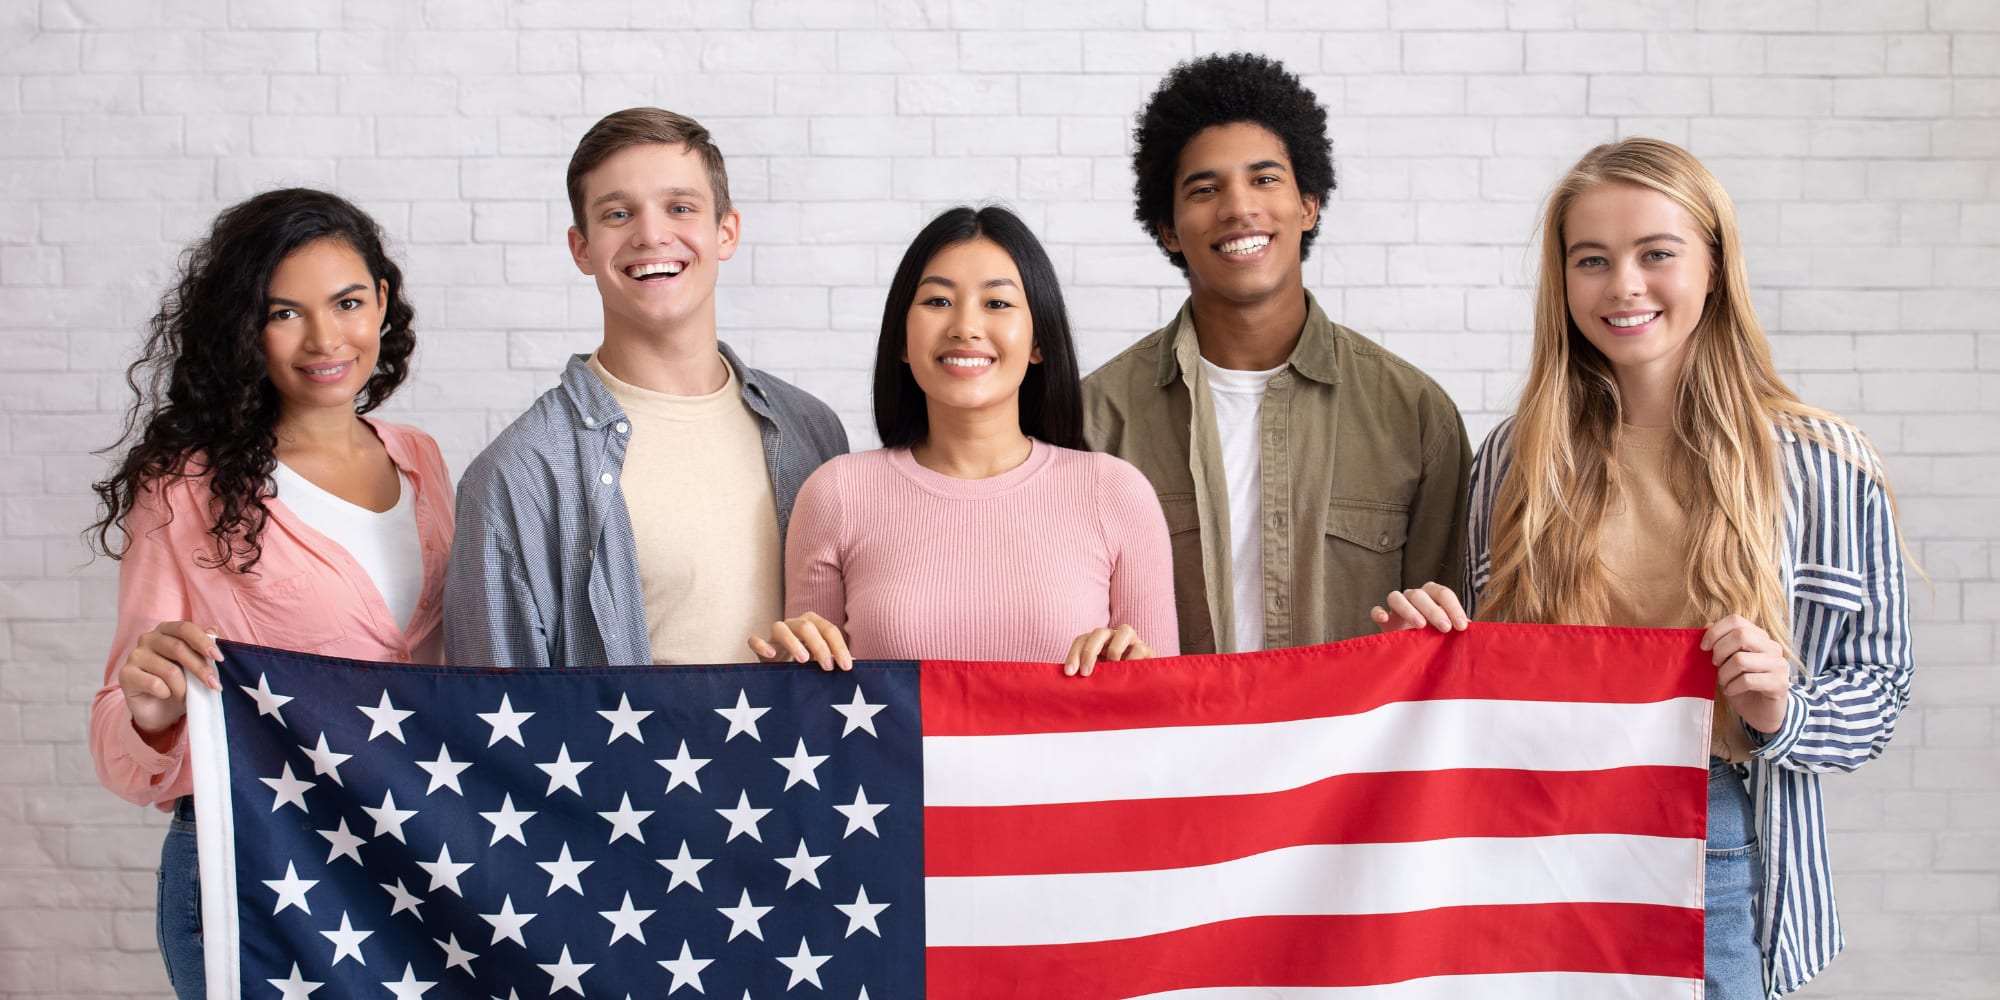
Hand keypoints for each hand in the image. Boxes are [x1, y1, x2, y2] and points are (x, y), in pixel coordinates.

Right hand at [118, 622, 222, 742]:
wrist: (158, 711)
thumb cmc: (179, 684)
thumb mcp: (195, 667)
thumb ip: (202, 649)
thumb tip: (214, 630)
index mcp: (166, 630)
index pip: (186, 629)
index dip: (204, 642)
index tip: (220, 658)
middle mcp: (148, 638)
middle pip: (178, 648)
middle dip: (200, 668)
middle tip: (214, 685)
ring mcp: (135, 655)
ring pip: (169, 670)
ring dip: (184, 687)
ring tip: (186, 695)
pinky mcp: (125, 674)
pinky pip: (154, 684)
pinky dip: (166, 693)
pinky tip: (165, 695)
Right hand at [748, 612, 852, 671]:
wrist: (779, 665)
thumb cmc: (807, 661)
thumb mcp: (822, 659)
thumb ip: (836, 658)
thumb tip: (856, 664)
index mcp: (813, 623)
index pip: (829, 629)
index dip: (839, 647)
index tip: (846, 666)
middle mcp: (794, 624)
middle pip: (807, 626)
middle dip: (820, 646)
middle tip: (828, 667)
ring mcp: (775, 633)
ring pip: (781, 628)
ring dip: (793, 642)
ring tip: (804, 660)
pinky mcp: (759, 644)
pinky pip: (755, 640)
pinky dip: (762, 645)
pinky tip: (771, 655)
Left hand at [1064, 624, 1151, 677]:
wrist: (1140, 688)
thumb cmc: (1112, 683)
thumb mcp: (1096, 677)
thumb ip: (1085, 675)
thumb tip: (1067, 681)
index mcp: (1097, 642)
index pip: (1082, 640)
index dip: (1073, 654)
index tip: (1069, 673)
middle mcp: (1113, 637)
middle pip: (1099, 633)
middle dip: (1089, 652)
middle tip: (1084, 673)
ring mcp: (1132, 641)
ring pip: (1124, 631)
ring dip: (1114, 651)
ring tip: (1112, 669)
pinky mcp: (1147, 650)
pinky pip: (1139, 648)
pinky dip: (1132, 660)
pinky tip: (1127, 675)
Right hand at [1370, 582, 1468, 632]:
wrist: (1413, 648)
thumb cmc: (1435, 636)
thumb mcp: (1448, 631)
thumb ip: (1457, 627)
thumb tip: (1472, 629)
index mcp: (1433, 595)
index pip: (1444, 594)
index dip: (1454, 608)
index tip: (1462, 626)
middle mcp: (1414, 596)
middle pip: (1421, 595)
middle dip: (1434, 610)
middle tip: (1445, 628)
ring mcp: (1397, 605)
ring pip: (1397, 597)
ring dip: (1409, 609)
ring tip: (1420, 625)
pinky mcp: (1383, 617)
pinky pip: (1377, 609)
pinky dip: (1379, 612)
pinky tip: (1385, 620)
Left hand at [1702, 614, 1789, 734]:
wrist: (1763, 713)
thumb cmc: (1742, 685)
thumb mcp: (1727, 662)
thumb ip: (1720, 643)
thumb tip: (1707, 624)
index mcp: (1760, 637)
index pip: (1736, 620)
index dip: (1715, 631)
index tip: (1704, 647)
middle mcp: (1772, 647)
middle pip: (1741, 635)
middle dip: (1720, 651)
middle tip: (1715, 665)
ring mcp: (1778, 665)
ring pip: (1741, 660)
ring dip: (1724, 674)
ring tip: (1724, 682)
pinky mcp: (1779, 684)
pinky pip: (1747, 680)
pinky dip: (1732, 687)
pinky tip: (1731, 691)